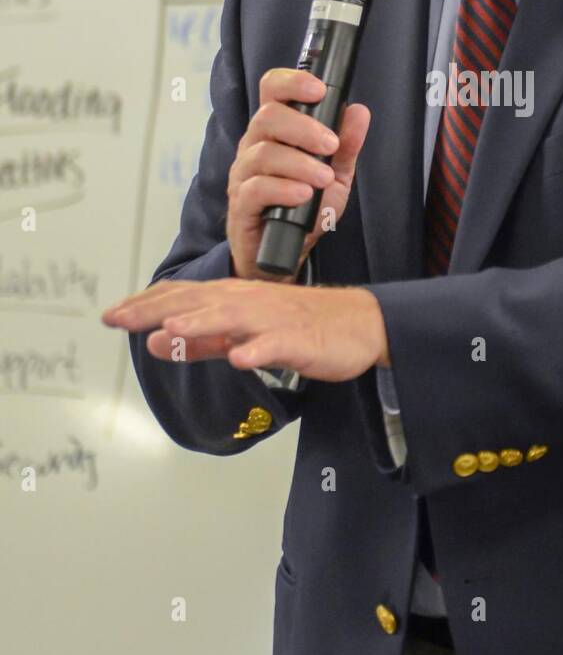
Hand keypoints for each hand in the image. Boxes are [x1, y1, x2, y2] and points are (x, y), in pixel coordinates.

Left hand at [102, 279, 389, 379]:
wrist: (359, 325)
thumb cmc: (301, 327)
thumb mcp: (243, 333)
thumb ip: (201, 340)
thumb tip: (155, 341)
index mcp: (234, 299)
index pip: (183, 297)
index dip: (146, 304)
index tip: (110, 314)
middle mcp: (249, 303)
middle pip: (199, 302)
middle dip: (158, 310)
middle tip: (120, 318)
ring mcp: (274, 320)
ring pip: (234, 319)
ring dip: (202, 323)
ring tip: (171, 330)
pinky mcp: (300, 340)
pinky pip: (276, 345)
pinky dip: (258, 350)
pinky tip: (241, 357)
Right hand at [227, 68, 370, 281]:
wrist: (283, 254)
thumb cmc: (304, 207)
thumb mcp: (335, 174)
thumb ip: (346, 144)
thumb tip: (359, 111)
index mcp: (275, 130)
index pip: (272, 90)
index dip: (292, 82)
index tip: (319, 90)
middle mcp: (254, 146)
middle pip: (267, 117)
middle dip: (304, 128)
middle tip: (331, 145)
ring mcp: (244, 175)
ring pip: (263, 154)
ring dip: (299, 163)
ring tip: (324, 178)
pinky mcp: (240, 205)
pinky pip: (255, 189)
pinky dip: (283, 189)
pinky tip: (304, 195)